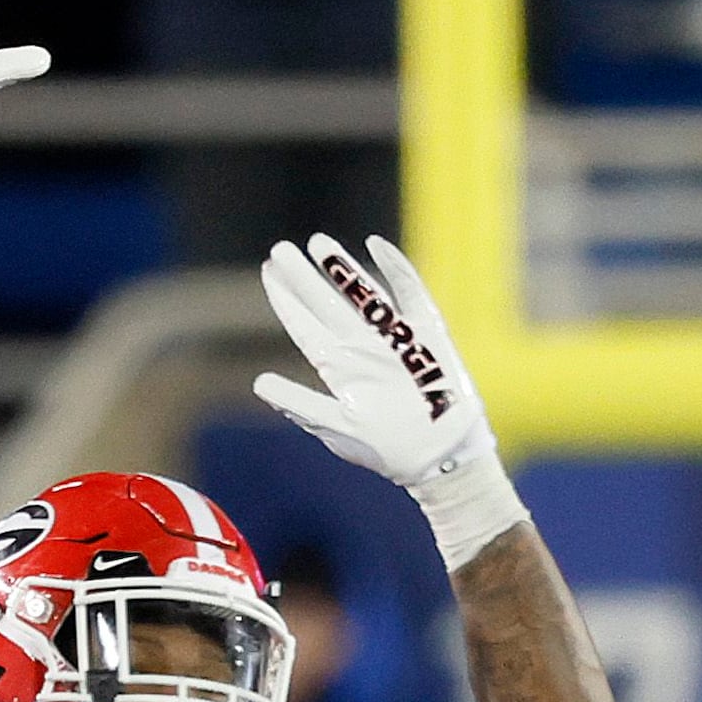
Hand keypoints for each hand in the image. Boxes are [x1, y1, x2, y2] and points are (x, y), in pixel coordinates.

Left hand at [257, 233, 524, 567]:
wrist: (442, 458)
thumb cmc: (387, 449)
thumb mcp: (338, 429)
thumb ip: (301, 405)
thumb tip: (260, 384)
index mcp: (341, 369)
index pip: (306, 328)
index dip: (287, 301)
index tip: (268, 272)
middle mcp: (364, 348)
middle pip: (329, 304)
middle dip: (304, 278)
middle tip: (279, 249)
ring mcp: (395, 337)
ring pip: (365, 293)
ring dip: (342, 269)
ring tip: (318, 243)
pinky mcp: (428, 332)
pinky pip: (411, 293)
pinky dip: (396, 268)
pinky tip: (376, 245)